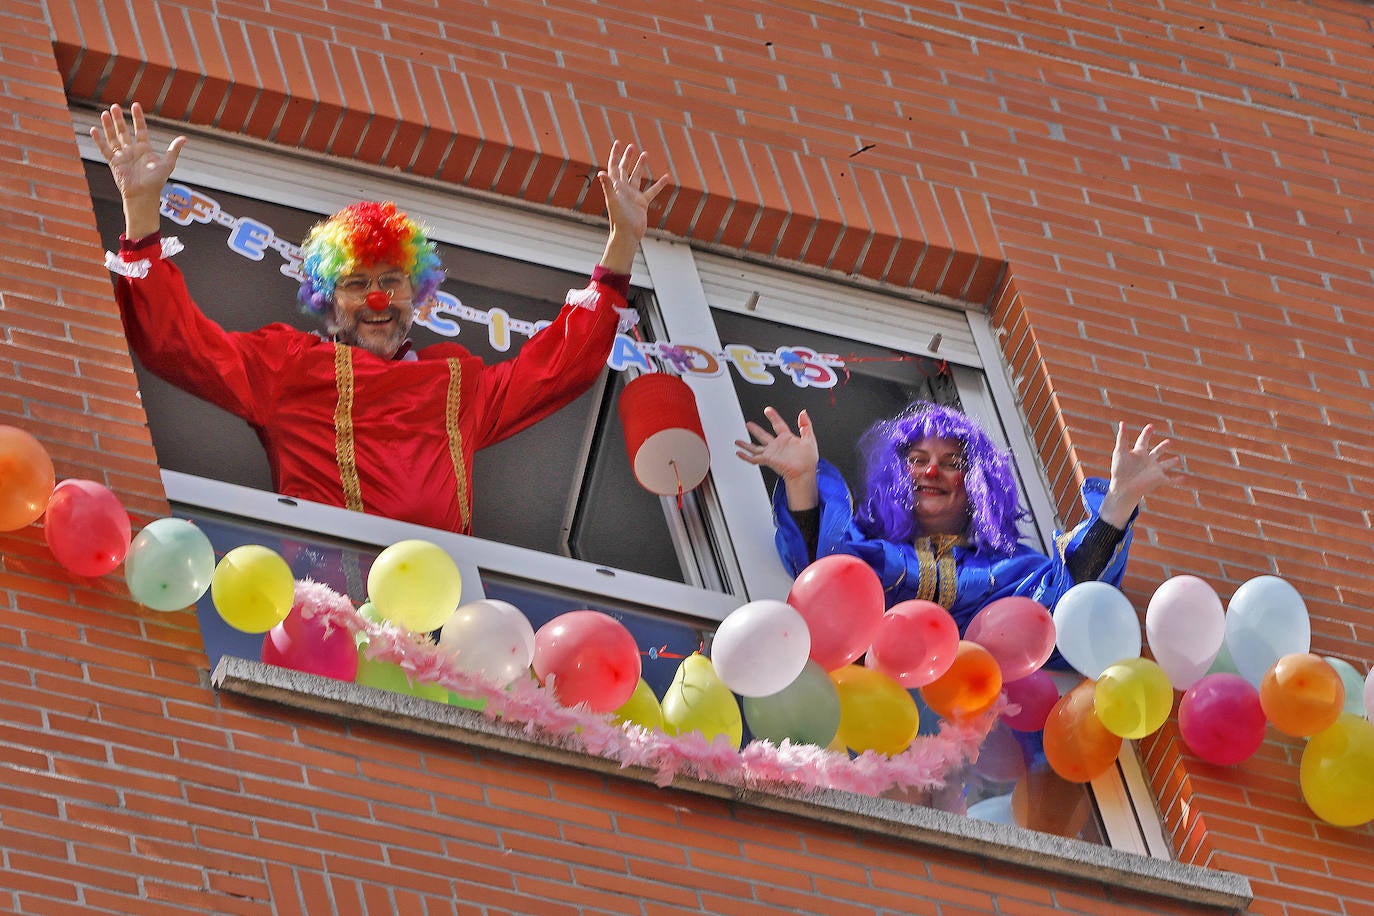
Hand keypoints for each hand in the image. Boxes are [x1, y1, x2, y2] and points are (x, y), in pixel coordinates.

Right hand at [90, 102, 185, 237]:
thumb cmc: (156, 181)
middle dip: (119, 119)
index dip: (138, 118)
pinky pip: (104, 149)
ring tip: (105, 113)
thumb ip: (174, 150)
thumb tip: (184, 138)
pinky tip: (93, 130)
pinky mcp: (113, 163)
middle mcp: (132, 150)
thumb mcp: (167, 163)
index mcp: (145, 149)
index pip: (140, 129)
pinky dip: (98, 140)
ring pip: (113, 137)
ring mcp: (122, 156)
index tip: (135, 105)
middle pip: (124, 131)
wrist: (144, 194)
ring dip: (109, 126)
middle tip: (115, 106)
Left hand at [596, 140, 670, 274]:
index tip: (618, 143)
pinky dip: (659, 184)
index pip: (614, 166)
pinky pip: (652, 191)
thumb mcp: (613, 201)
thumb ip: (608, 186)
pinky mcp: (642, 203)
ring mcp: (633, 195)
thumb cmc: (618, 219)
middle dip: (627, 157)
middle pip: (624, 169)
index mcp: (615, 186)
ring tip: (645, 154)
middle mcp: (623, 189)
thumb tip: (601, 173)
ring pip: (637, 177)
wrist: (627, 234)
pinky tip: (667, 177)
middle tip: (631, 146)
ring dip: (640, 166)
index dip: (615, 154)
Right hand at [735, 407, 819, 509]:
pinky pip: (754, 458)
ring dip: (746, 444)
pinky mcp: (768, 460)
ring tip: (737, 441)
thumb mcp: (810, 439)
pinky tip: (739, 453)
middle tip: (748, 424)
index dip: (773, 417)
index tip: (768, 410)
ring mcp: (771, 453)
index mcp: (787, 439)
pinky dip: (745, 456)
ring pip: (755, 447)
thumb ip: (806, 425)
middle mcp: (777, 446)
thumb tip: (803, 413)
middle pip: (763, 435)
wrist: (804, 473)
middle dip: (755, 429)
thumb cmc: (808, 461)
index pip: (778, 425)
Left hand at [1098, 422, 1182, 527]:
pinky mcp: (1159, 479)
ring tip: (1177, 459)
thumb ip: (1122, 437)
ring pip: (1165, 464)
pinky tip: (1184, 479)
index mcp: (1138, 453)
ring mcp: (1154, 470)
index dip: (1147, 433)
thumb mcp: (1120, 451)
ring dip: (1171, 462)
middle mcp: (1147, 461)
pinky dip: (1178, 480)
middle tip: (1169, 442)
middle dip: (1163, 447)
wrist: (1123, 487)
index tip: (1151, 426)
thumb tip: (1122, 422)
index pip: (1144, 441)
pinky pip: (1171, 480)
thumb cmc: (1119, 470)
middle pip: (1157, 452)